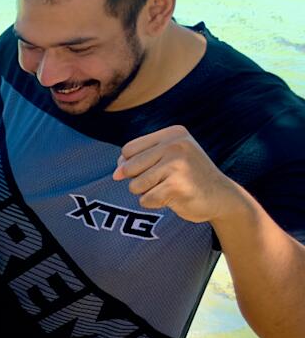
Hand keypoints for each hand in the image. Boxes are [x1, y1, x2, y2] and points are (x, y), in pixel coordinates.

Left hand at [113, 125, 245, 223]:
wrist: (221, 196)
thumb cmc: (187, 176)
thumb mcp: (166, 159)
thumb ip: (137, 160)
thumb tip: (116, 173)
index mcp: (173, 134)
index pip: (128, 149)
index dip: (131, 165)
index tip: (153, 169)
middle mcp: (176, 145)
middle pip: (129, 167)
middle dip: (139, 180)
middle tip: (164, 181)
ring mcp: (177, 165)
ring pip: (135, 185)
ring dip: (147, 193)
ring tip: (169, 188)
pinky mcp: (177, 186)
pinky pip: (145, 200)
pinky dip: (155, 203)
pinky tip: (174, 198)